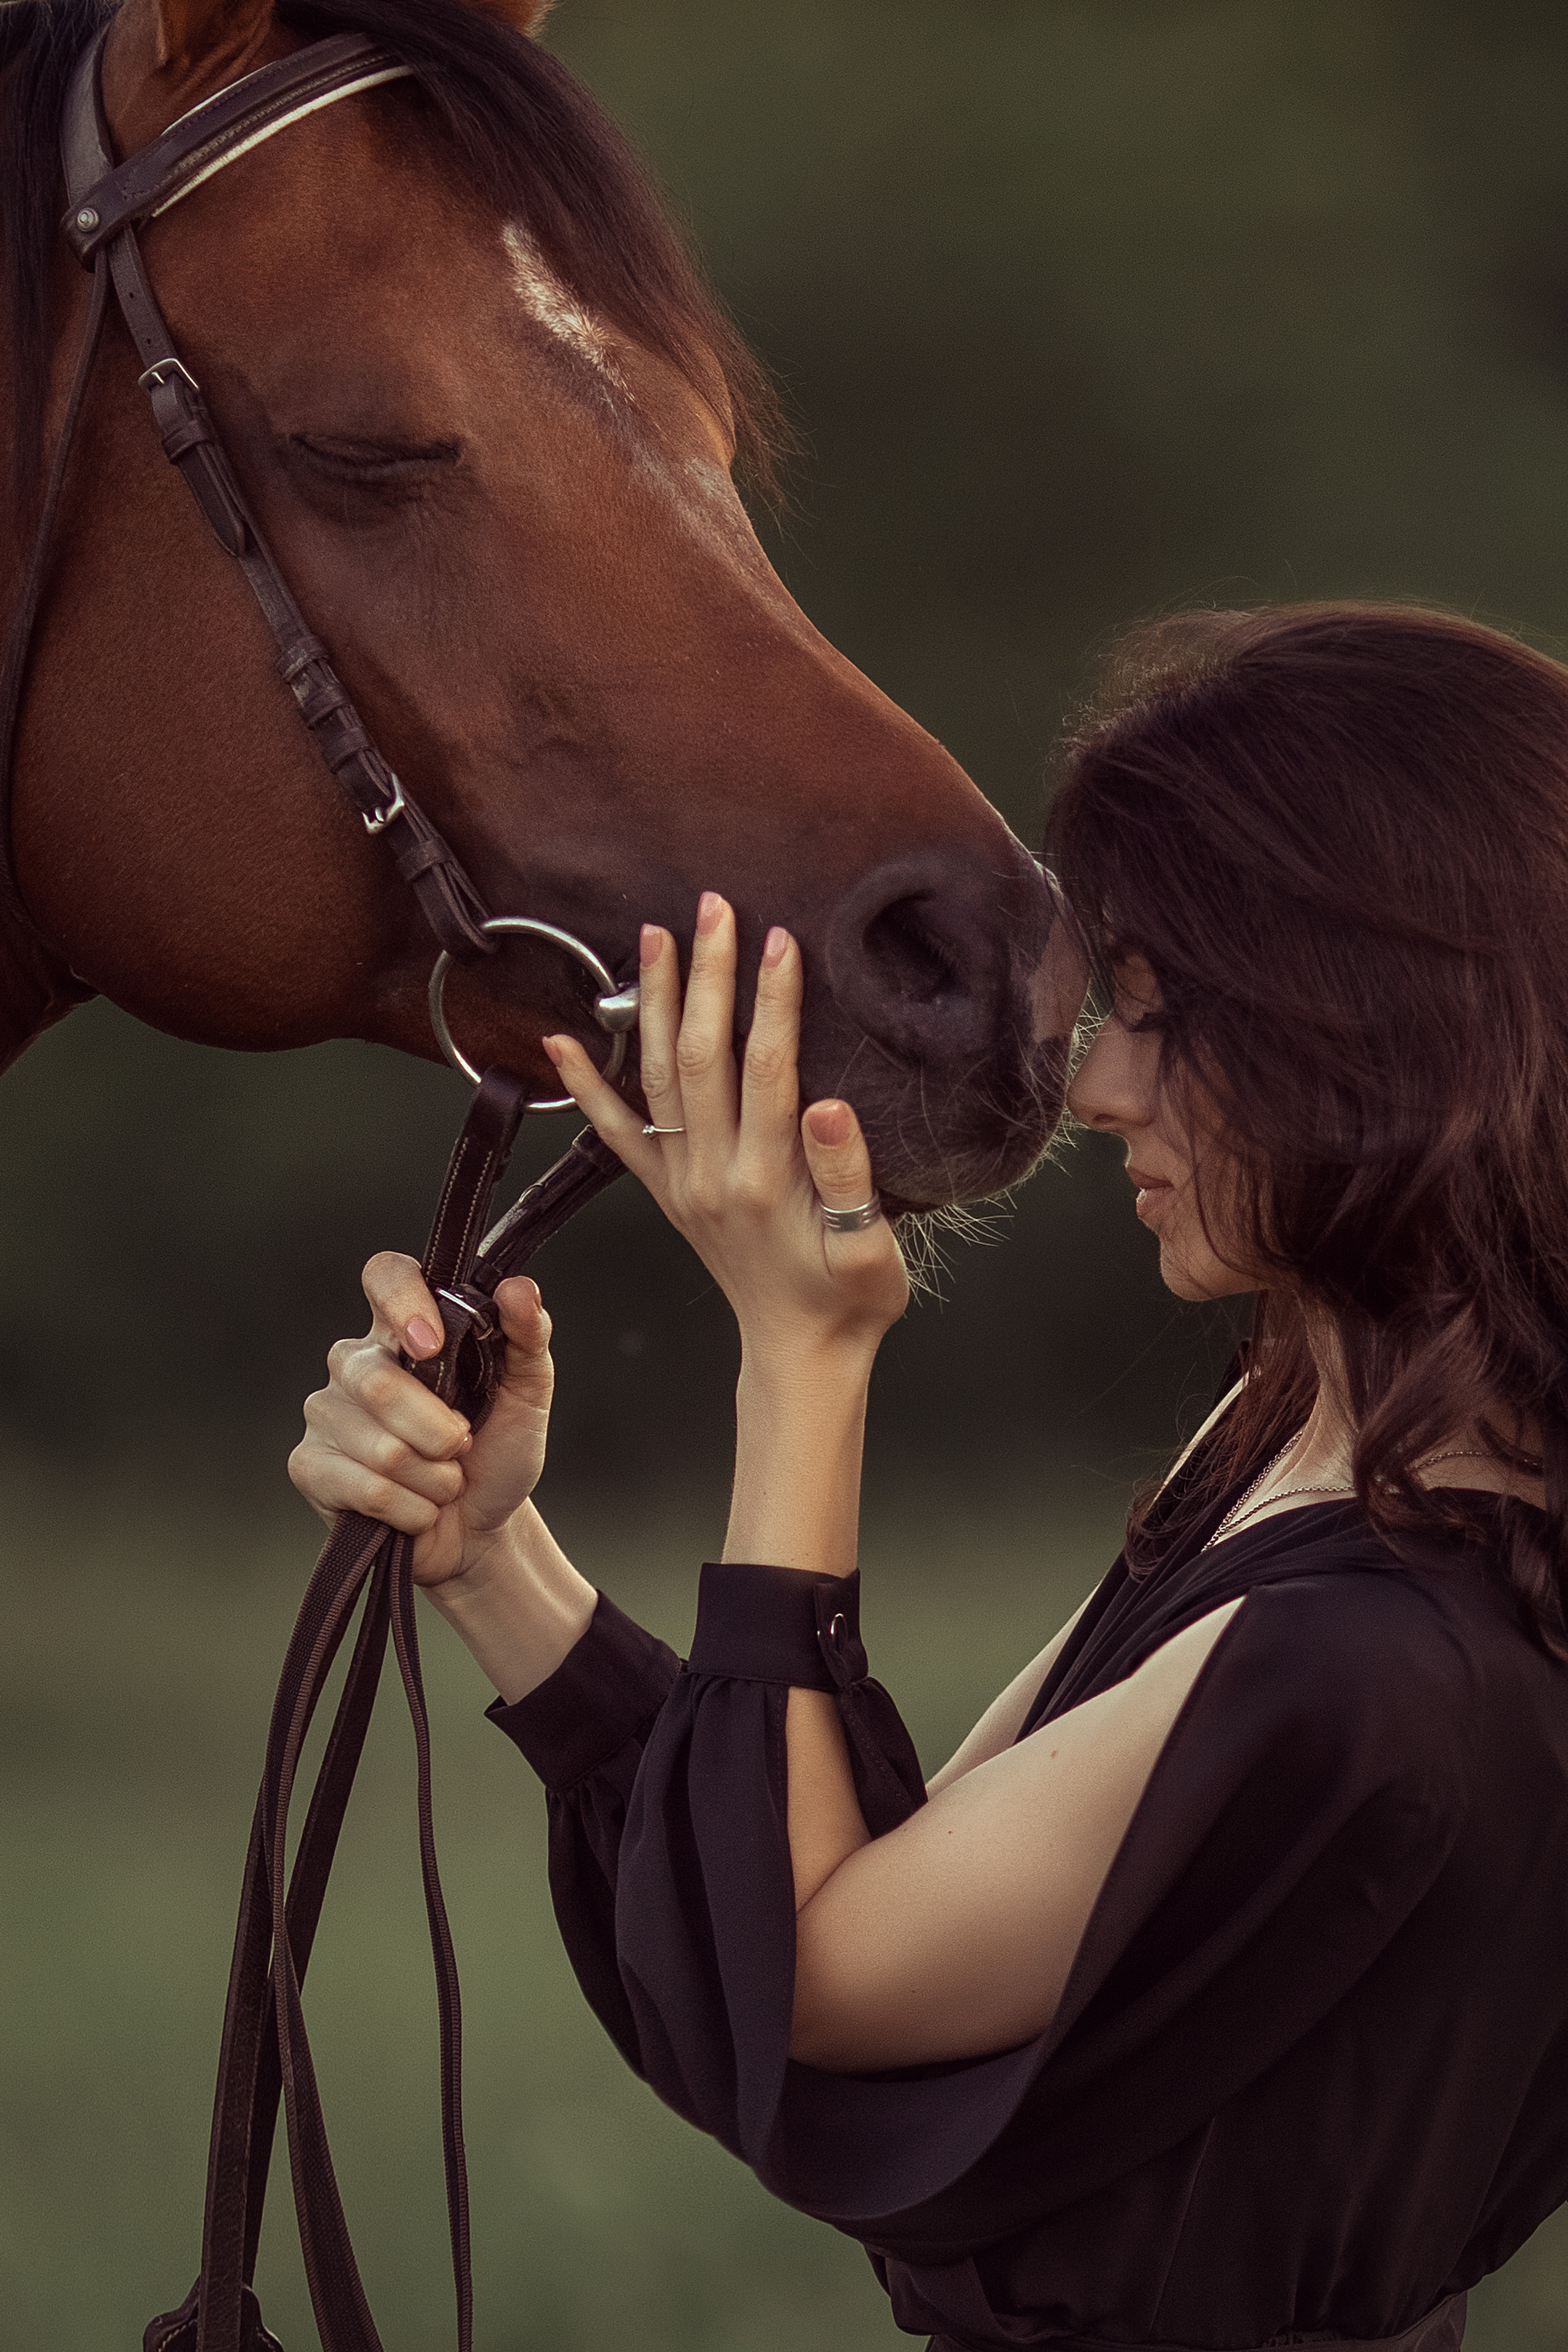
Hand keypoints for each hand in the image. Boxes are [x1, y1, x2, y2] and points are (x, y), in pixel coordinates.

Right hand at [288, 1254, 554, 1586]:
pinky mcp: (308, 1466)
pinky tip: (416, 1507)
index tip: (433, 1345)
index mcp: (403, 1329)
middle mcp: (355, 1362)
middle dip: (439, 1431)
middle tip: (461, 1446)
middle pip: (378, 1382)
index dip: (403, 1301)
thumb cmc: (497, 1454)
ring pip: (381, 1447)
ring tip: (441, 1480)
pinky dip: (413, 1508)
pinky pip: (369, 1489)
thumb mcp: (527, 1395)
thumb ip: (528, 1337)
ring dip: (434, 1477)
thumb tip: (519, 1288)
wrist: (480, 1529)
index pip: (385, 1275)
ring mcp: (325, 1412)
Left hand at [543, 892, 909, 1369]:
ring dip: (652, 1003)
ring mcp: (681, 1181)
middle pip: (702, 1055)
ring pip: (657, 1076)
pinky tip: (560, 1041)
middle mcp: (712, 1173)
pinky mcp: (665, 1193)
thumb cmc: (849, 1300)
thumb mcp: (871, 1248)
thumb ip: (848, 1176)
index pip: (767, 1066)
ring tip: (652, 936)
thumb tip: (827, 1104)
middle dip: (707, 975)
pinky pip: (615, 1133)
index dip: (773, 998)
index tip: (777, 936)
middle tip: (712, 907)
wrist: (801, 1353)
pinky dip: (586, 1085)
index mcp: (768, 1179)